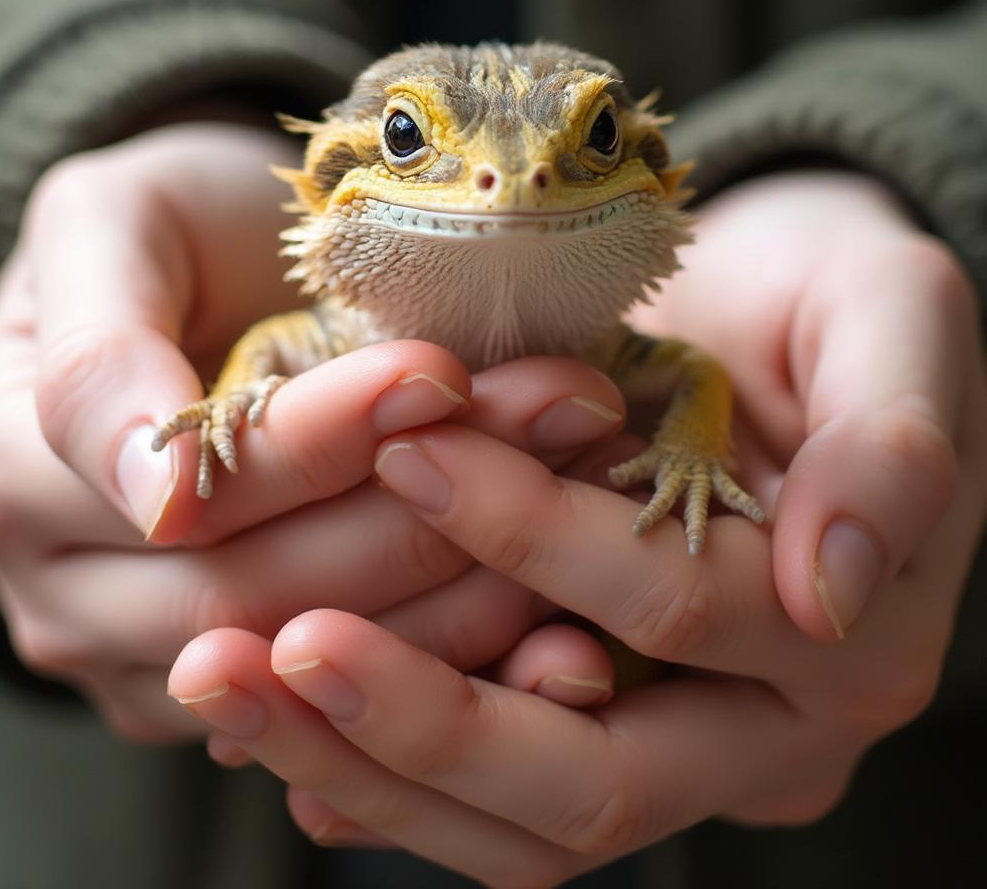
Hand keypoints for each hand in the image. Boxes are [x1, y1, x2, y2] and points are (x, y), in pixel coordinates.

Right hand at [0, 123, 628, 740]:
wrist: (206, 276)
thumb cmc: (167, 228)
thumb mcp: (110, 225)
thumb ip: (101, 349)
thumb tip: (156, 498)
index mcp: (11, 472)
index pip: (192, 485)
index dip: (326, 437)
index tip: (444, 373)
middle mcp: (68, 590)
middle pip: (263, 585)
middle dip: (426, 503)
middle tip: (557, 416)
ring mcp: (149, 655)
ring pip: (323, 655)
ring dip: (469, 578)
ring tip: (576, 484)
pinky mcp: (238, 691)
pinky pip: (358, 694)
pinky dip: (466, 651)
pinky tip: (559, 605)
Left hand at [168, 171, 985, 883]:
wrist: (771, 319)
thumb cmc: (829, 297)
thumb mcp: (891, 317)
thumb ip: (893, 444)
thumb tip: (829, 588)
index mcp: (845, 639)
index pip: (679, 612)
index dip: (542, 542)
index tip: (407, 455)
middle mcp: (759, 728)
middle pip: (589, 779)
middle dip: (423, 717)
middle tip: (265, 648)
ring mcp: (674, 742)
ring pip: (521, 818)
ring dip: (365, 764)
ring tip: (223, 684)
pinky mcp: (595, 720)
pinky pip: (485, 797)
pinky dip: (376, 770)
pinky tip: (275, 728)